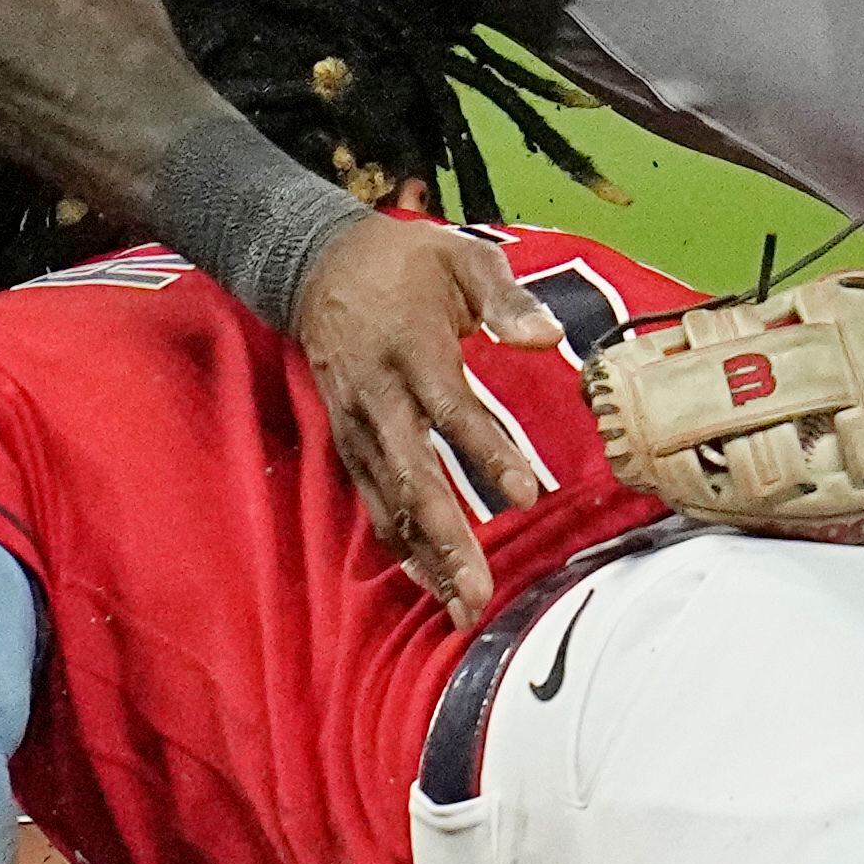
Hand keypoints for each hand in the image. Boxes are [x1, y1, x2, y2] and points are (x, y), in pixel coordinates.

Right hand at [290, 214, 562, 628]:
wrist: (316, 264)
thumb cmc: (403, 261)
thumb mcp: (461, 255)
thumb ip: (506, 298)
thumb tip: (547, 338)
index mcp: (411, 346)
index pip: (452, 409)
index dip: (487, 454)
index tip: (525, 496)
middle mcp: (378, 393)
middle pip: (413, 475)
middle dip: (447, 539)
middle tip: (479, 595)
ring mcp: (357, 422)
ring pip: (389, 500)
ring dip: (425, 557)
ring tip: (461, 608)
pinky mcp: (348, 440)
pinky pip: (372, 500)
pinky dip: (400, 543)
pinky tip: (428, 581)